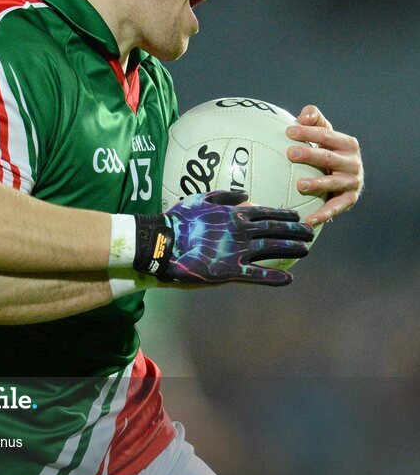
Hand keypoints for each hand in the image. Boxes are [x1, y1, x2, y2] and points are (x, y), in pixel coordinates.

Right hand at [134, 190, 314, 286]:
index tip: (297, 217)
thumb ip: (224, 196)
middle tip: (310, 232)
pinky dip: (274, 277)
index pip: (268, 213)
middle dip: (296, 231)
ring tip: (306, 250)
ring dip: (292, 249)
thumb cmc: (179, 220)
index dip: (285, 216)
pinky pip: (258, 274)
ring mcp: (239, 251)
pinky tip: (288, 279)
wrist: (164, 243)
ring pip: (273, 249)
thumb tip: (246, 195)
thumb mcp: (200, 199)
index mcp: (236, 214)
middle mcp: (242, 231)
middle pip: (276, 230)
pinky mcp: (231, 271)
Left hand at [286, 105, 362, 225]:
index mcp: (347, 143)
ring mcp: (352, 181)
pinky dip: (323, 214)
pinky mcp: (349, 199)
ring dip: (317, 184)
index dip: (308, 132)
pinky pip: (336, 207)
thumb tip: (304, 115)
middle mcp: (353, 162)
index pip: (326, 134)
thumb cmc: (328, 151)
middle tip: (290, 153)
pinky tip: (308, 220)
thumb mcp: (324, 134)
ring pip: (333, 182)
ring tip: (299, 185)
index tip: (288, 131)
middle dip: (310, 154)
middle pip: (328, 157)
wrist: (346, 177)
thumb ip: (314, 120)